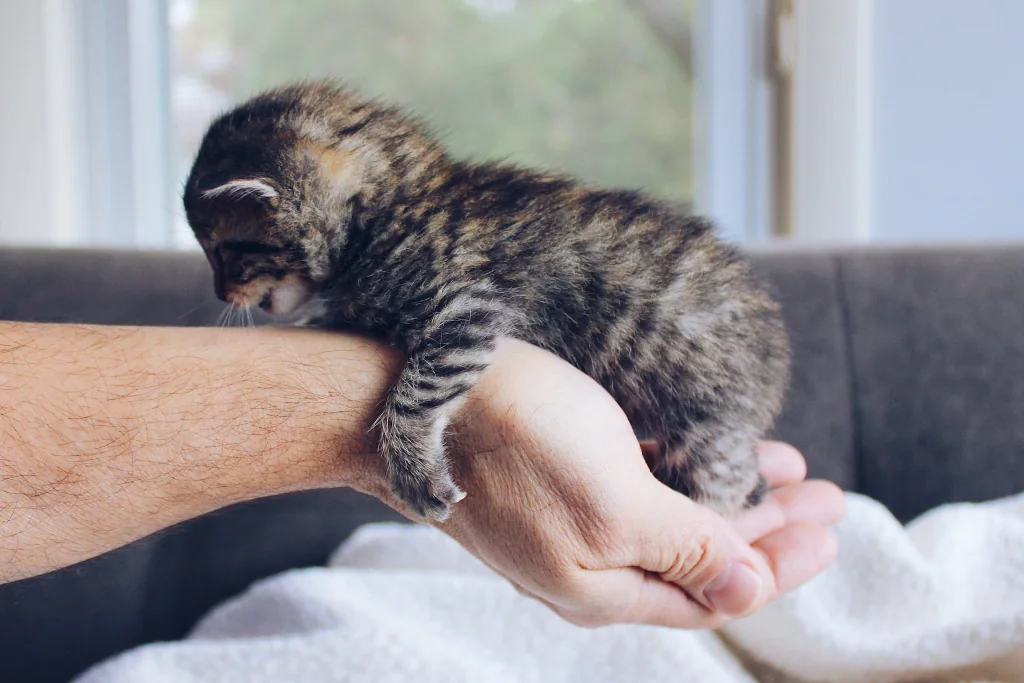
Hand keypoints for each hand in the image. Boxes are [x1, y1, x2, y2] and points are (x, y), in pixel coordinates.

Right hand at [421, 339, 844, 628]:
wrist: (407, 398)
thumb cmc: (512, 440)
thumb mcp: (614, 503)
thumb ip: (687, 549)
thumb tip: (752, 589)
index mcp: (604, 586)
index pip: (714, 592)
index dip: (778, 564)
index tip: (830, 530)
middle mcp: (590, 564)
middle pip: (700, 560)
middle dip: (768, 530)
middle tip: (827, 500)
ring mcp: (571, 521)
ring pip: (675, 522)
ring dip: (734, 497)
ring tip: (788, 472)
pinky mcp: (558, 480)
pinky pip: (642, 488)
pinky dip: (690, 472)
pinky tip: (718, 449)